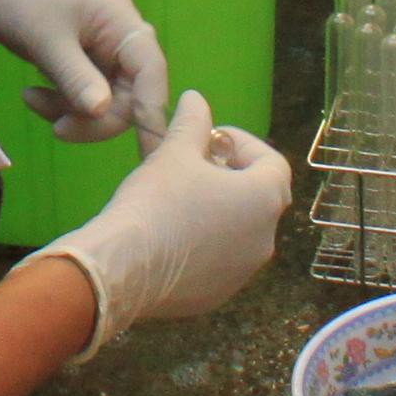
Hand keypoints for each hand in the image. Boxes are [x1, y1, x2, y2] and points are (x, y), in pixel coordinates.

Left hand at [0, 0, 169, 140]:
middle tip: (57, 129)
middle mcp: (118, 33)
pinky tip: (31, 96)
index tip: (144, 150)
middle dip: (96, 117)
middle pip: (130, 92)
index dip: (150, 112)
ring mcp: (98, 44)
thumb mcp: (45, 39)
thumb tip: (105, 113)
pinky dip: (61, 100)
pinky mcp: (77, 54)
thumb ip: (77, 78)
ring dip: (72, 110)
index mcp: (121, 20)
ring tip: (32, 103)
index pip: (150, 72)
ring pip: (104, 96)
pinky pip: (83, 90)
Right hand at [29, 92, 289, 351]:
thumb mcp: (175, 152)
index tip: (210, 139)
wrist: (123, 267)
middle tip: (195, 166)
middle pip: (258, 197)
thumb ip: (193, 122)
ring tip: (181, 199)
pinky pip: (220, 261)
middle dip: (231, 176)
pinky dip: (205, 245)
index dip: (242, 144)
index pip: (272, 162)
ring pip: (240, 232)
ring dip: (220, 211)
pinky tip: (171, 235)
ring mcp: (243, 273)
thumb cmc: (156, 201)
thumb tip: (196, 99)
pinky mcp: (218, 296)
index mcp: (263, 199)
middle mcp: (265, 239)